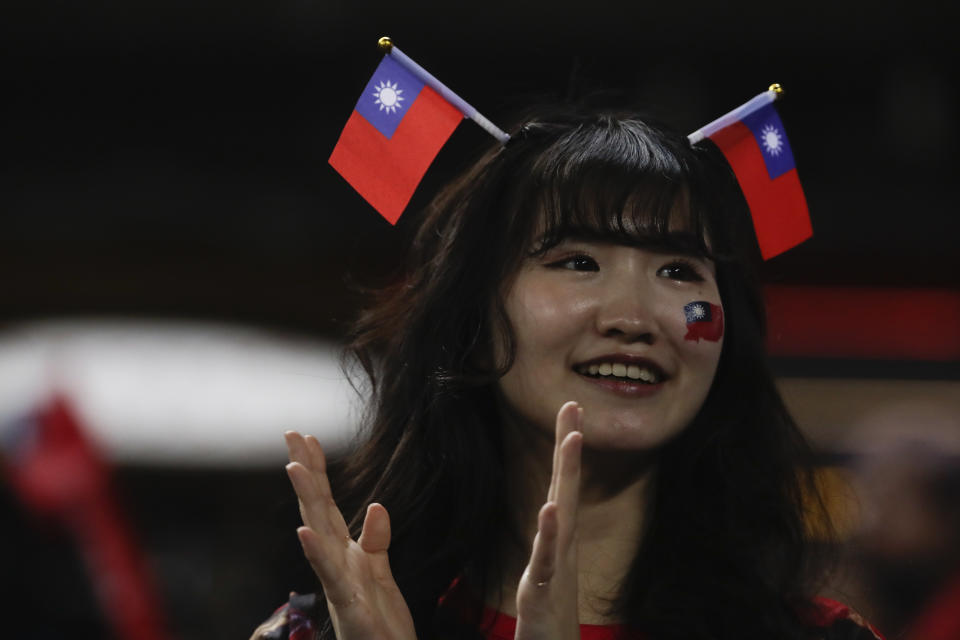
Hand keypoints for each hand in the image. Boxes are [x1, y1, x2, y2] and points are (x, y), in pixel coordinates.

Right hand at [284, 431, 416, 639]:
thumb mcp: (380, 571)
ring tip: (293, 467)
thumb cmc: (379, 620)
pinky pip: (330, 574)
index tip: (306, 436)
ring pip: (318, 533)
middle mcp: (333, 562)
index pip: (325, 503)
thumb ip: (376, 539)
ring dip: (306, 500)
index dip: (317, 469)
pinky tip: (304, 532)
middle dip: (305, 471)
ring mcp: (337, 581)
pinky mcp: (347, 603)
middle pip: (316, 508)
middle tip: (292, 435)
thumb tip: (375, 505)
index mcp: (342, 552)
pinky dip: (316, 553)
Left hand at [514, 401, 582, 639]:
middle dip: (569, 444)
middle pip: (565, 485)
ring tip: (572, 439)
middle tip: (573, 404)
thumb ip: (549, 539)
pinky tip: (550, 509)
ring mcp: (555, 564)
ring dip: (567, 474)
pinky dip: (550, 533)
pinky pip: (548, 557)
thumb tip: (552, 511)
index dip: (565, 447)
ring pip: (561, 513)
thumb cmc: (549, 615)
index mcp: (557, 537)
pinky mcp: (545, 588)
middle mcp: (561, 544)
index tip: (570, 409)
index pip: (561, 483)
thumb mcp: (546, 568)